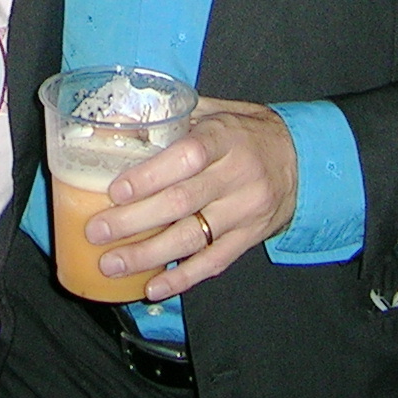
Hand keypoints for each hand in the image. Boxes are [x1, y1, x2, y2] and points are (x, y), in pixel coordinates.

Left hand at [83, 97, 299, 298]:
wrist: (300, 159)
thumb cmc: (246, 131)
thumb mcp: (216, 111)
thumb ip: (174, 117)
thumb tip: (121, 124)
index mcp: (226, 137)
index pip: (188, 156)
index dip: (150, 175)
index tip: (116, 190)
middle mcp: (238, 175)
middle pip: (182, 202)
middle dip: (134, 221)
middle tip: (97, 231)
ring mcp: (245, 211)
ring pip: (192, 237)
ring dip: (147, 254)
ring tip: (111, 263)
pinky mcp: (250, 238)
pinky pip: (213, 262)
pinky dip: (182, 277)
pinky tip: (153, 286)